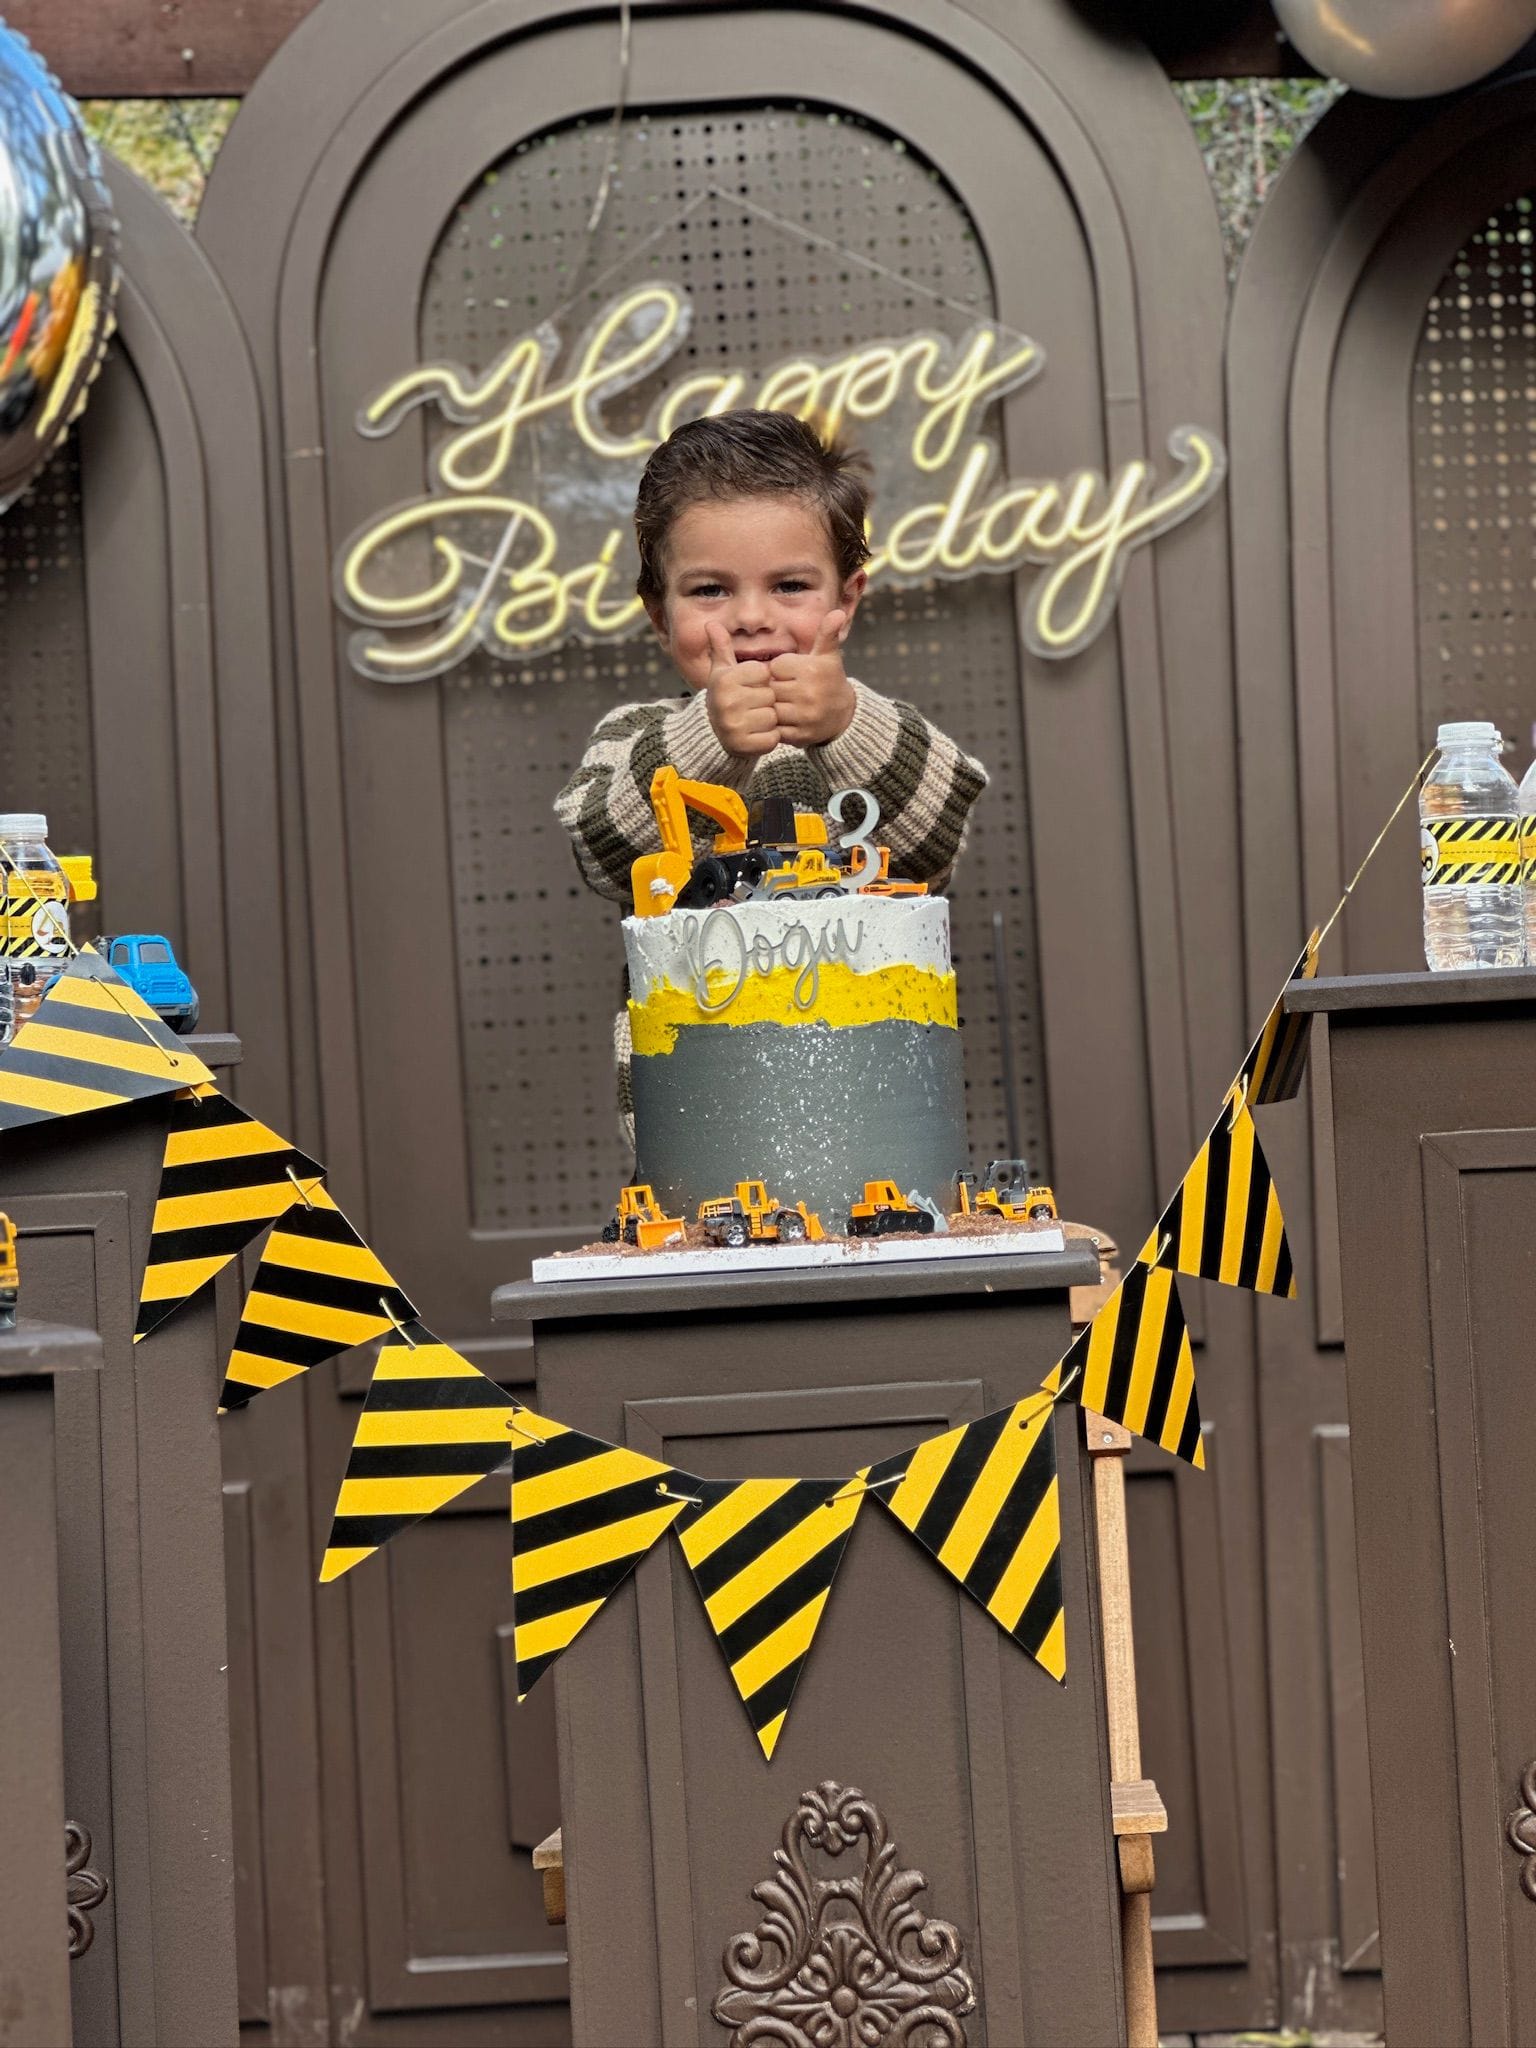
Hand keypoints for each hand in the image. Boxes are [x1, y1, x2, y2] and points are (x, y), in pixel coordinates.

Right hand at [703, 623, 779, 756]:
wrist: (711, 735)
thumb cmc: (723, 697)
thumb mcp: (721, 671)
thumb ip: (721, 647)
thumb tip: (711, 623)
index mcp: (725, 679)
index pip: (763, 672)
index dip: (760, 681)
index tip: (748, 688)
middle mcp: (728, 701)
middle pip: (769, 695)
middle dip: (765, 702)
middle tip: (749, 707)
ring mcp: (734, 725)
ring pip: (772, 717)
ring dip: (767, 721)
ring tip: (751, 721)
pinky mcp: (743, 746)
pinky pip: (771, 739)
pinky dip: (767, 738)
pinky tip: (754, 735)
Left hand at [767, 611, 855, 746]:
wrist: (844, 716)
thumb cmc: (829, 680)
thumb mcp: (828, 656)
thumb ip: (827, 634)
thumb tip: (837, 612)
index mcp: (811, 670)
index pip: (775, 667)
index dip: (780, 671)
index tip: (791, 674)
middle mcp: (808, 693)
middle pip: (771, 688)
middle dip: (775, 688)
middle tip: (786, 690)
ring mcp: (804, 716)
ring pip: (771, 708)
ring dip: (774, 706)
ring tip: (785, 703)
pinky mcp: (800, 735)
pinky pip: (776, 728)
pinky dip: (777, 724)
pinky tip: (787, 718)